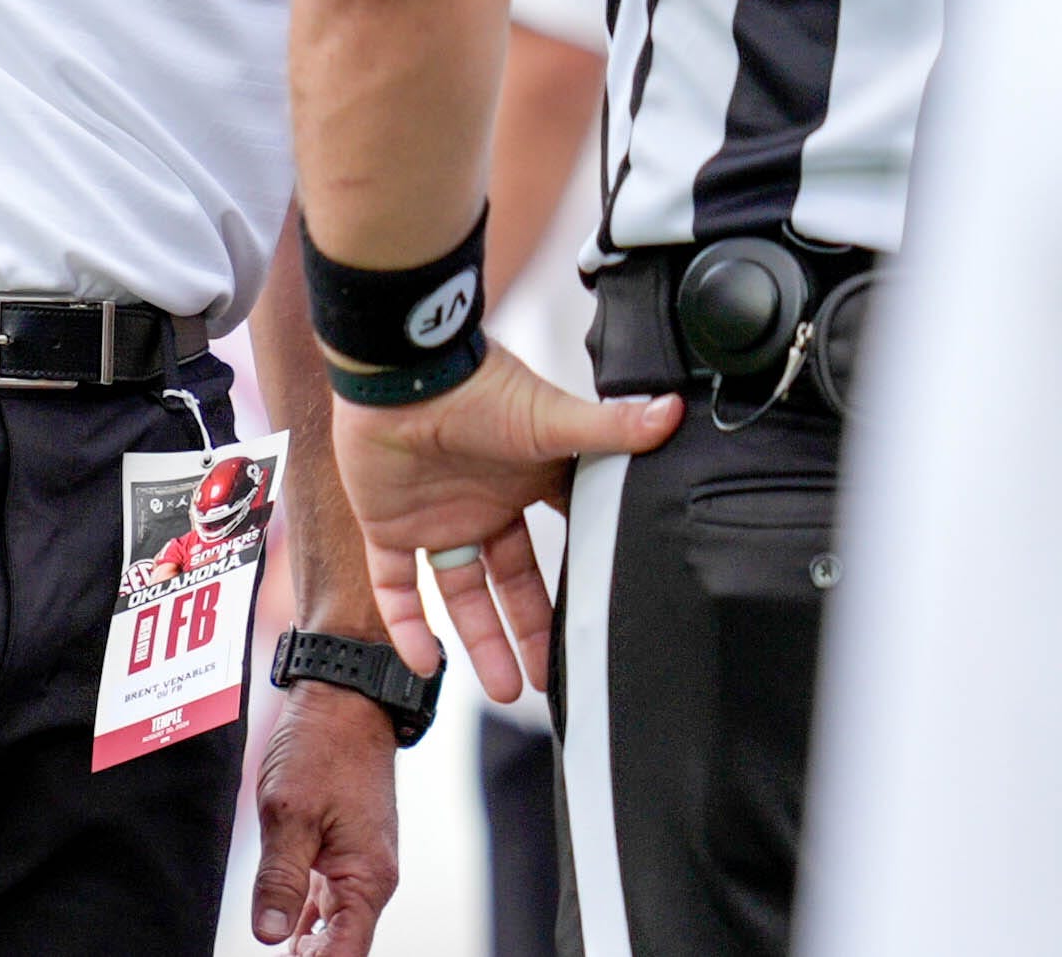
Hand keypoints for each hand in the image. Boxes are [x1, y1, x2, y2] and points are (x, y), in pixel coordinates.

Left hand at [249, 669, 397, 954]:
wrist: (344, 698)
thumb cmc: (323, 747)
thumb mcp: (289, 812)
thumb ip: (279, 879)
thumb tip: (270, 937)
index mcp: (366, 877)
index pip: (344, 953)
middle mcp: (369, 877)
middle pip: (340, 945)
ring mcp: (357, 863)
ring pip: (332, 925)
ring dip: (308, 948)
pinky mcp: (342, 848)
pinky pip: (325, 899)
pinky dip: (306, 921)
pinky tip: (287, 938)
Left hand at [328, 345, 677, 703]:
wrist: (399, 371)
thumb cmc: (474, 385)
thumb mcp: (551, 417)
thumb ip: (609, 428)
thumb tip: (673, 413)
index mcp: (525, 480)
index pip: (560, 539)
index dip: (576, 577)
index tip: (600, 618)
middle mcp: (483, 504)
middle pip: (512, 580)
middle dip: (531, 628)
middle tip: (549, 677)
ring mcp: (434, 518)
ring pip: (461, 594)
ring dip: (481, 641)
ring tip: (507, 691)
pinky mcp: (388, 525)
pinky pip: (396, 588)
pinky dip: (407, 626)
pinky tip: (425, 664)